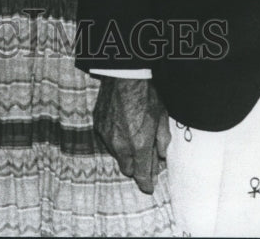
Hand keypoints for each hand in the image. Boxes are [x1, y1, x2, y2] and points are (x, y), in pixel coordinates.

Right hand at [93, 78, 170, 193]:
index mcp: (139, 145)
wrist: (124, 74)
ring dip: (124, 150)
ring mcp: (106, 135)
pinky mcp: (98, 124)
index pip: (142, 176)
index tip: (149, 185)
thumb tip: (161, 156)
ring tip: (132, 133)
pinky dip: (114, 137)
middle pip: (127, 169)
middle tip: (143, 154)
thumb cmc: (146, 94)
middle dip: (136, 165)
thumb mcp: (161, 118)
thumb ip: (161, 141)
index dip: (147, 183)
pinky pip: (107, 139)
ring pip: (116, 154)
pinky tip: (121, 123)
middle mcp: (120, 145)